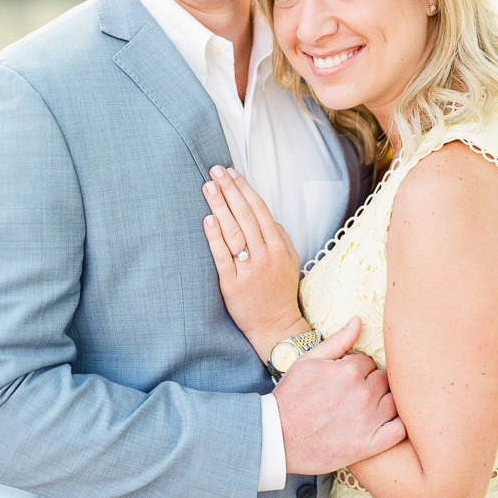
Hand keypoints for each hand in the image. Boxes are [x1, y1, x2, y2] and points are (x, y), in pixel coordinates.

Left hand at [202, 166, 305, 359]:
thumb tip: (263, 213)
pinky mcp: (232, 285)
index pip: (260, 210)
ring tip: (208, 187)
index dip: (245, 189)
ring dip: (220, 206)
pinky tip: (208, 220)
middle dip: (229, 190)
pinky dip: (215, 237)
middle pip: (245, 215)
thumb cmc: (280, 290)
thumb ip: (279, 235)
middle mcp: (265, 255)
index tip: (231, 172)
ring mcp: (249, 270)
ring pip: (233, 232)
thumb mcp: (290, 260)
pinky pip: (223, 257)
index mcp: (279, 246)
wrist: (276, 326)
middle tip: (215, 171)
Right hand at [274, 317, 406, 473]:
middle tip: (357, 394)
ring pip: (395, 401)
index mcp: (349, 370)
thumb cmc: (291, 396)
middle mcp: (362, 393)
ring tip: (369, 408)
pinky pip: (399, 431)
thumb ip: (338, 340)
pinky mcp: (369, 445)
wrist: (278, 436)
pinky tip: (386, 423)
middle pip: (384, 379)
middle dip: (373, 383)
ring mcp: (367, 420)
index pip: (370, 362)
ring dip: (385, 401)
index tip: (348, 379)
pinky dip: (399, 425)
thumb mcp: (309, 360)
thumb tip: (358, 320)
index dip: (359, 369)